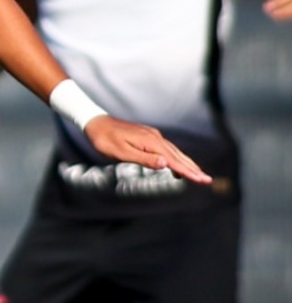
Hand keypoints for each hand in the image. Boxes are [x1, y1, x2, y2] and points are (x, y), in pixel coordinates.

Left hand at [82, 116, 211, 184]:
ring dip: (186, 164)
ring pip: (174, 152)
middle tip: (207, 180)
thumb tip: (166, 164)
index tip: (202, 180)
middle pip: (178, 156)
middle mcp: (155, 137)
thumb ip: (144, 159)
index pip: (173, 160)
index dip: (188, 171)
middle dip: (193, 168)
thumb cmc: (104, 140)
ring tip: (197, 175)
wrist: (95, 122)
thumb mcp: (121, 153)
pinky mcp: (148, 136)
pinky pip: (166, 149)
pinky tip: (175, 166)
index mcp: (150, 142)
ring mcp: (153, 136)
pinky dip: (175, 158)